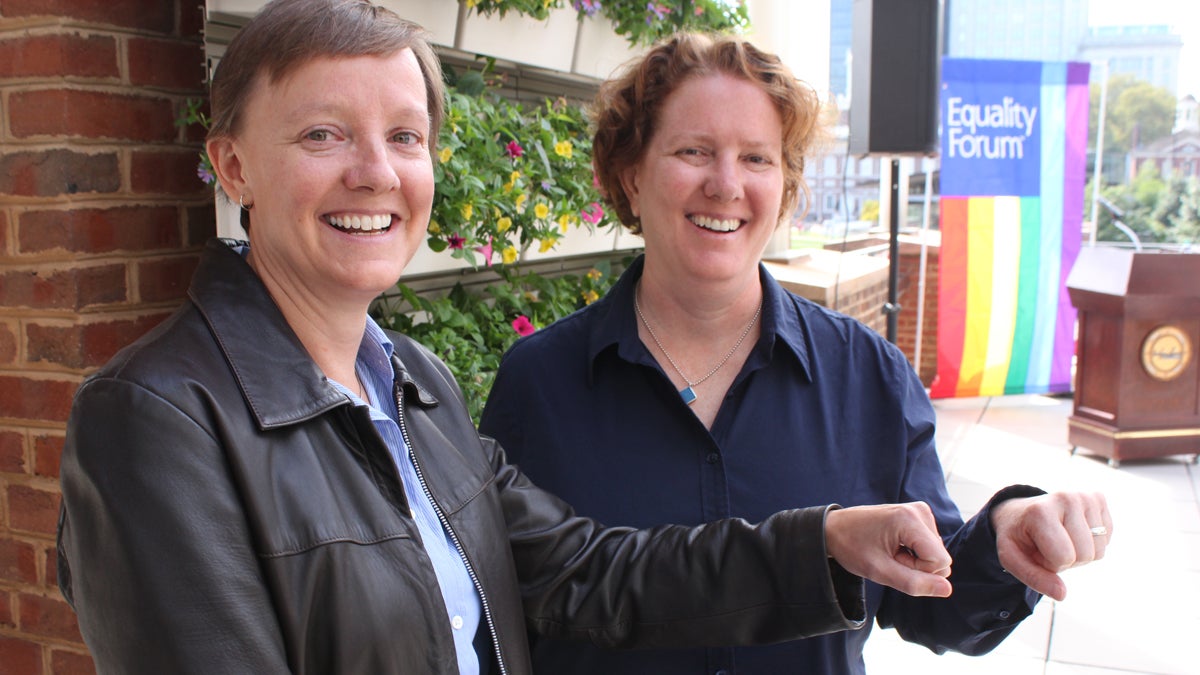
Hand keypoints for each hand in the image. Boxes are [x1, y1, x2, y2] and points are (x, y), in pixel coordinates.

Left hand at [825, 502, 952, 597]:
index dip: (918, 572)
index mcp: (910, 520)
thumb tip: (947, 590)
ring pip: (936, 553)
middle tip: (888, 556)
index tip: (892, 561)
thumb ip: (914, 583)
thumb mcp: (879, 571)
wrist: (834, 528)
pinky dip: (913, 552)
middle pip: (940, 558)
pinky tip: (894, 545)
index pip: (940, 562)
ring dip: (914, 560)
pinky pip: (930, 546)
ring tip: (888, 550)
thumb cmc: (851, 547)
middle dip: (917, 566)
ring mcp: (920, 511)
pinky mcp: (919, 515)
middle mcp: (919, 511)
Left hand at [990, 491, 1111, 601]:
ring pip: (1099, 550)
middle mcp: (1065, 498)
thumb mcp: (1012, 558)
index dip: (1050, 564)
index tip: (1037, 550)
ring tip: (1061, 538)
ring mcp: (1084, 496)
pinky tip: (1074, 531)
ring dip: (1081, 553)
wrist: (1022, 512)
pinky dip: (1093, 543)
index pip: (1064, 557)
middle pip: (1085, 555)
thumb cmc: (1019, 537)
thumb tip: (1062, 594)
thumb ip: (1034, 578)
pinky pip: (1107, 539)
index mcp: (1040, 511)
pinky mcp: (1098, 498)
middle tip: (1049, 545)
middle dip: (1067, 560)